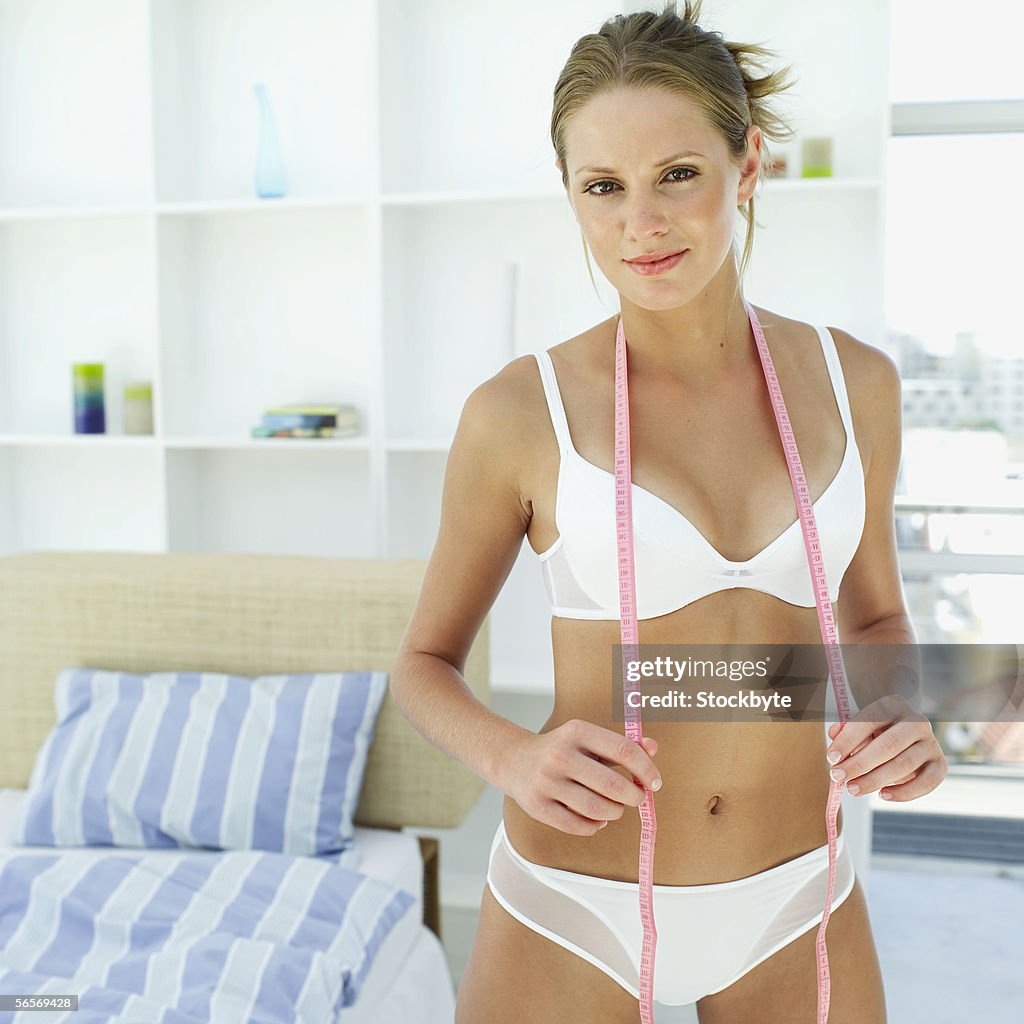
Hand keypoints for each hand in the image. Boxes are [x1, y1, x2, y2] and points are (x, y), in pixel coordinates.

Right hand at [501, 719, 660, 835]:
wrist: (513, 759)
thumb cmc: (561, 749)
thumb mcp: (588, 739)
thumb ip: (621, 744)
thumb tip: (653, 748)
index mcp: (577, 732)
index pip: (624, 750)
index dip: (646, 769)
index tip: (655, 782)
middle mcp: (561, 755)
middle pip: (614, 785)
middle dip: (634, 796)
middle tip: (636, 797)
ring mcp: (547, 782)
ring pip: (598, 809)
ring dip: (615, 812)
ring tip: (615, 808)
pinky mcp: (538, 806)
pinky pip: (578, 826)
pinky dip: (595, 826)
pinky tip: (597, 819)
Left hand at [826, 694, 947, 801]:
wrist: (906, 735)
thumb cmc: (876, 731)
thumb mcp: (859, 726)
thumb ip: (846, 731)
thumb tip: (834, 735)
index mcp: (894, 705)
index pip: (868, 721)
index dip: (848, 741)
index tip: (831, 759)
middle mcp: (917, 721)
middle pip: (888, 745)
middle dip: (860, 763)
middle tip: (838, 777)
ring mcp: (931, 743)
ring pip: (904, 765)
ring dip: (875, 780)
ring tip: (853, 789)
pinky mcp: (940, 764)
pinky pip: (926, 782)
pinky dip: (904, 792)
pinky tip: (882, 795)